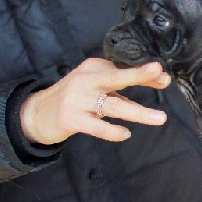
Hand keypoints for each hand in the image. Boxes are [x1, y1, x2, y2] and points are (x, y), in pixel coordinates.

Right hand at [20, 58, 171, 144]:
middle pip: (115, 77)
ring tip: (160, 118)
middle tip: (160, 74)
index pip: (122, 70)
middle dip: (138, 75)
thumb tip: (159, 81)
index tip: (164, 78)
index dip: (145, 75)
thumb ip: (122, 86)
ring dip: (138, 112)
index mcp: (93, 68)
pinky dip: (112, 131)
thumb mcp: (96, 86)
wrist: (36, 113)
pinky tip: (125, 134)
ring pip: (112, 105)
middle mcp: (85, 80)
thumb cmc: (75, 99)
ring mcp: (77, 100)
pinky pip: (97, 126)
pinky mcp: (70, 119)